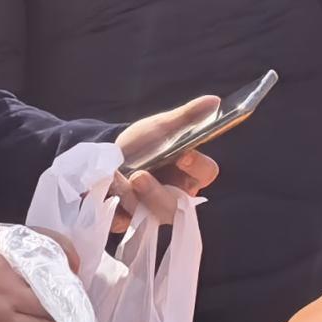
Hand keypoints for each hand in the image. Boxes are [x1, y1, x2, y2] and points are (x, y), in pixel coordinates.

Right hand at [0, 220, 65, 321]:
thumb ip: (9, 238)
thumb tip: (38, 251)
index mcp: (3, 239)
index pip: (50, 240)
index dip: (68, 253)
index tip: (72, 264)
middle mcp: (9, 268)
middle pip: (56, 278)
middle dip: (71, 286)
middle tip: (74, 291)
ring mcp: (5, 299)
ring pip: (52, 309)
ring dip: (66, 312)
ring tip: (72, 315)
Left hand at [112, 97, 223, 228]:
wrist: (106, 154)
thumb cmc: (141, 142)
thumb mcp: (161, 128)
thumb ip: (188, 117)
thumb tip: (215, 100)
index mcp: (190, 173)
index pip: (207, 172)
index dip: (197, 165)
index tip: (183, 155)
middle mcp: (177, 197)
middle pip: (177, 204)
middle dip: (156, 192)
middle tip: (138, 176)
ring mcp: (154, 212)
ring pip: (153, 215)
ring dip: (132, 197)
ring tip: (116, 179)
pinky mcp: (132, 221)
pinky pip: (127, 221)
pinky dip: (116, 207)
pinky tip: (108, 194)